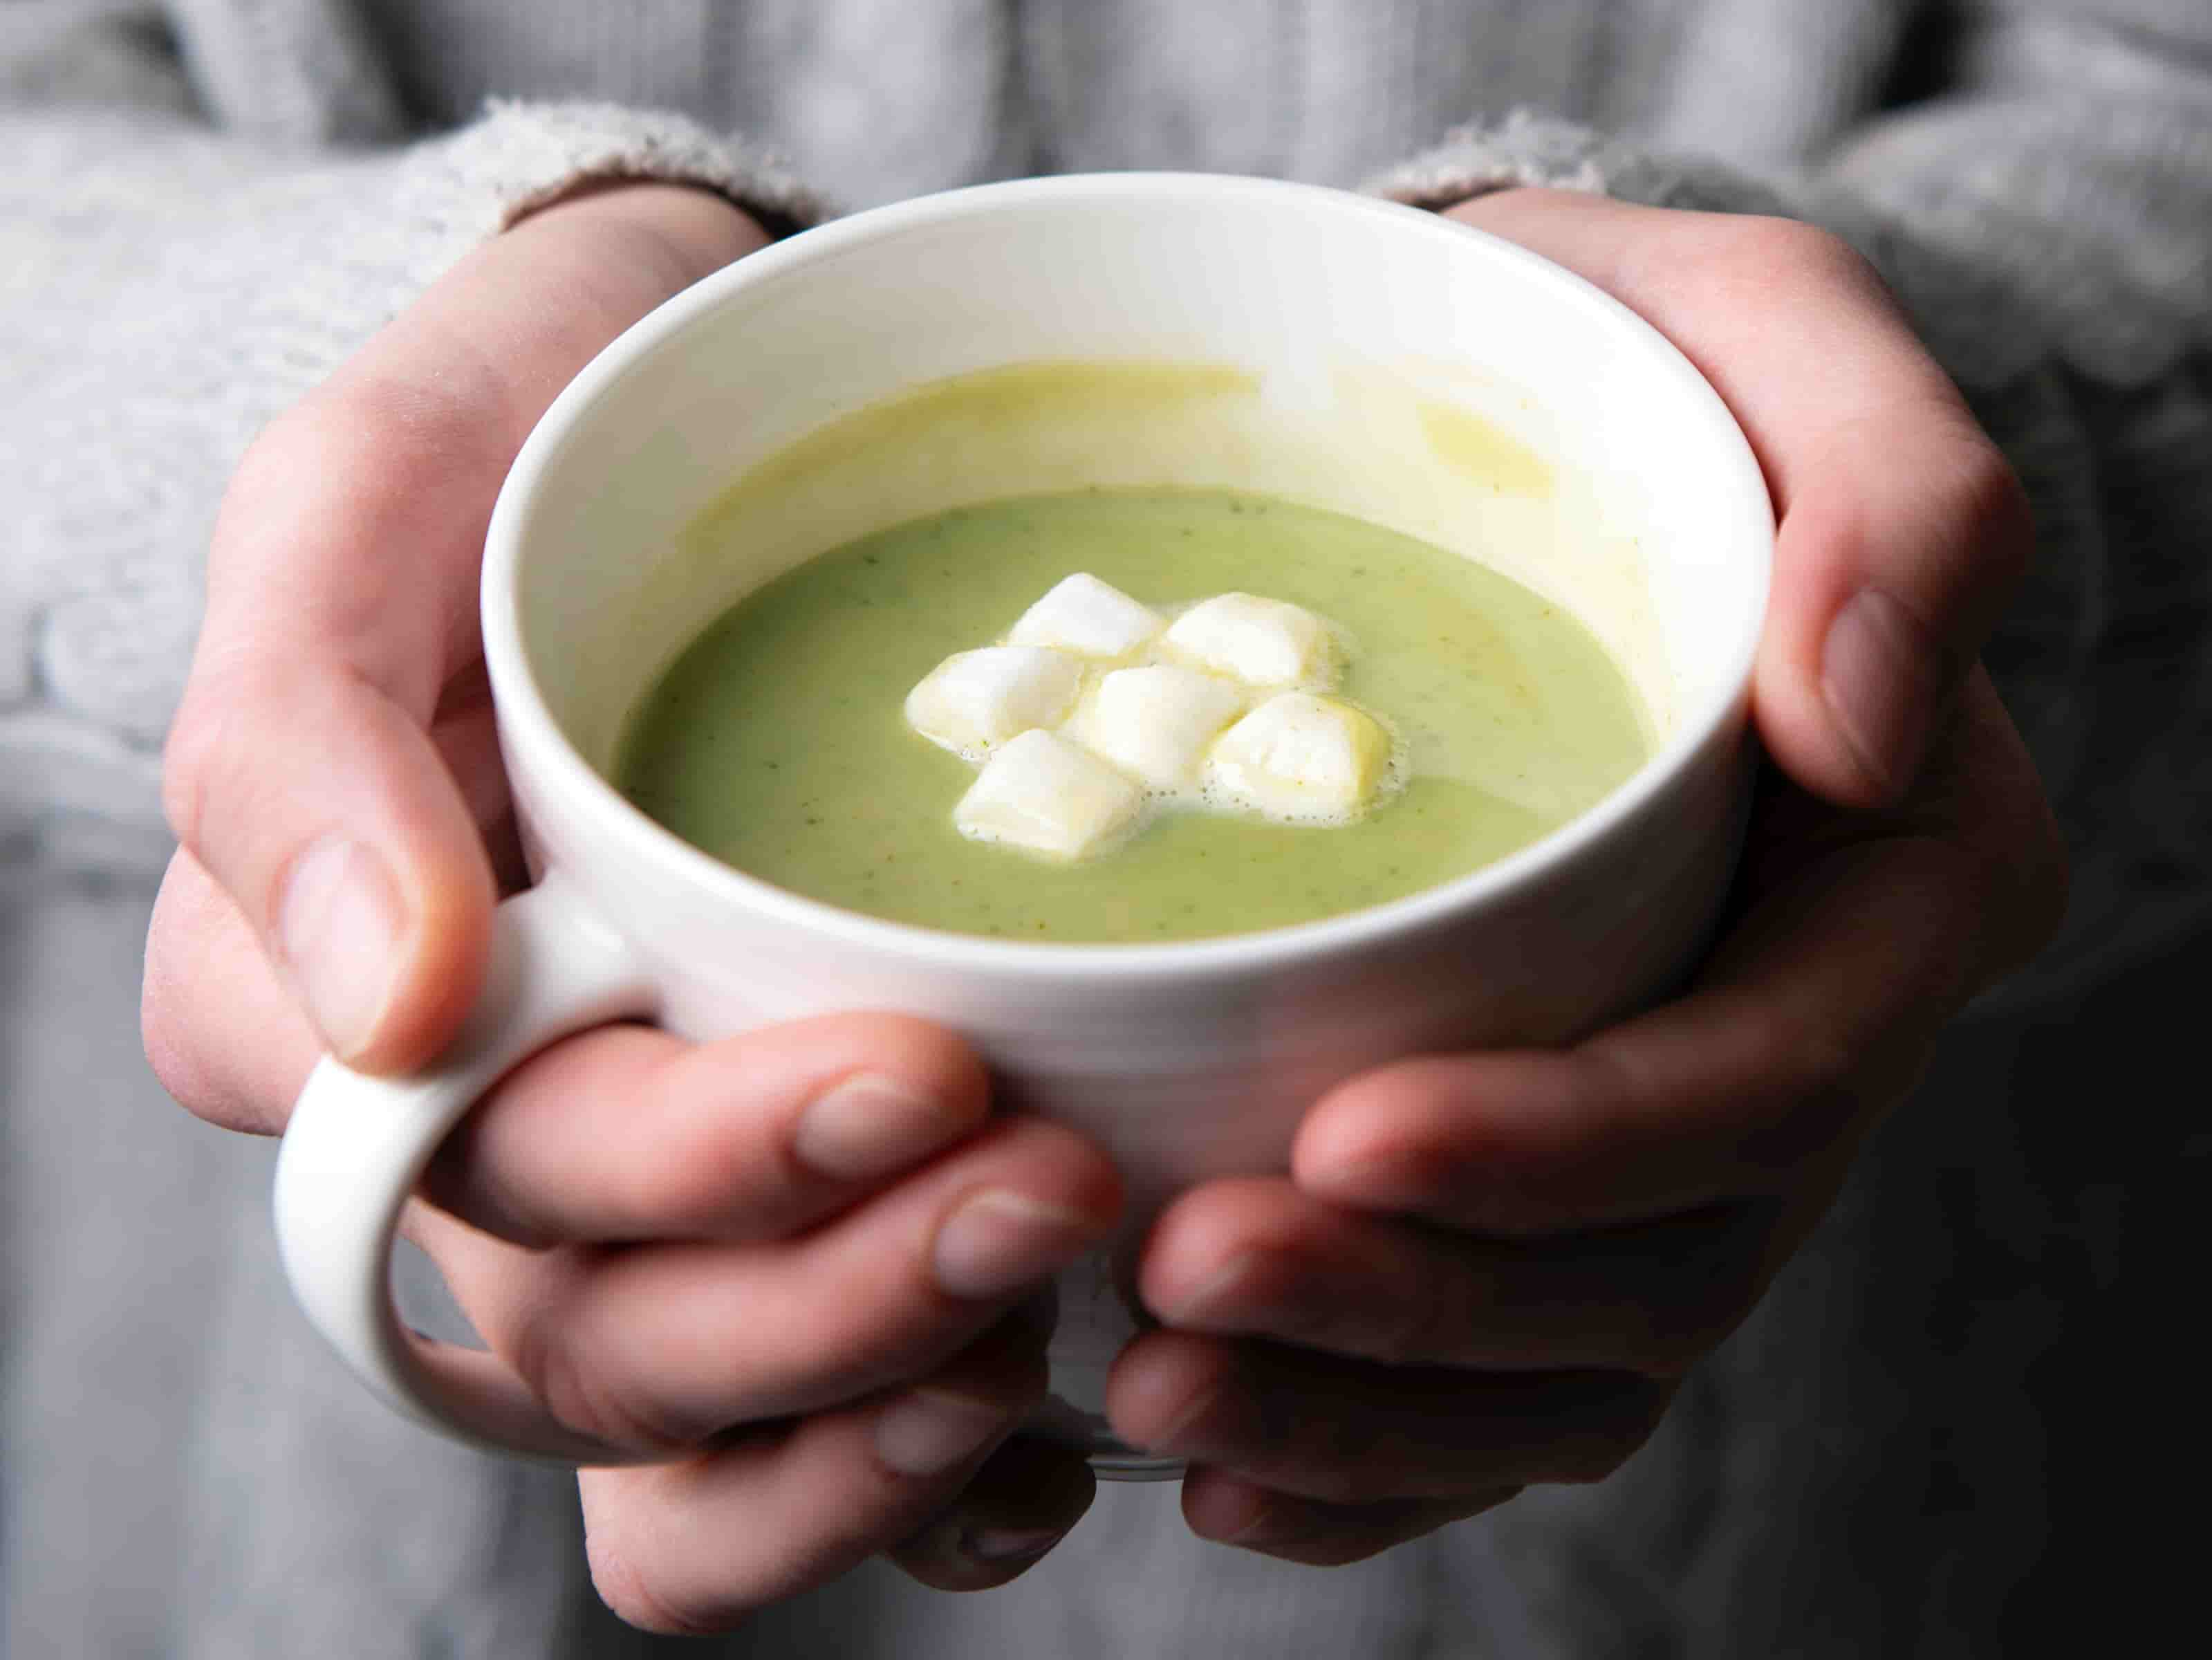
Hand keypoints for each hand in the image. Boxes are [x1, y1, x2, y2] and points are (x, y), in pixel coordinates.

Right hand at [141, 182, 1116, 1629]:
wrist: (687, 409)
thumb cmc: (510, 447)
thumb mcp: (361, 510)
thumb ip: (300, 745)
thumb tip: (388, 1011)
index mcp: (335, 1012)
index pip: (495, 1166)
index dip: (698, 1168)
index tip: (921, 1067)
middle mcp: (484, 1140)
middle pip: (620, 1338)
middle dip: (837, 1302)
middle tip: (1055, 1184)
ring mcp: (638, 1197)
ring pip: (706, 1430)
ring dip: (880, 1418)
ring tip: (1058, 1320)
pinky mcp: (780, 1201)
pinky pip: (812, 1428)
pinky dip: (924, 1474)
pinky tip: (1049, 1430)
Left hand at [1103, 190, 2068, 1561]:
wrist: (1528, 445)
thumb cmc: (1639, 370)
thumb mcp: (1777, 335)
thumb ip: (1898, 494)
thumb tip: (1867, 724)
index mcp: (1899, 881)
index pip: (1759, 1080)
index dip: (1564, 1148)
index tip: (1340, 1133)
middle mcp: (1805, 1033)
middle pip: (1651, 1263)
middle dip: (1421, 1302)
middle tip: (1180, 1273)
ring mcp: (1683, 1124)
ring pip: (1567, 1353)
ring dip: (1369, 1404)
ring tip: (1152, 1381)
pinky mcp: (1563, 1156)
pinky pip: (1499, 1367)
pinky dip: (1368, 1438)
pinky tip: (1216, 1454)